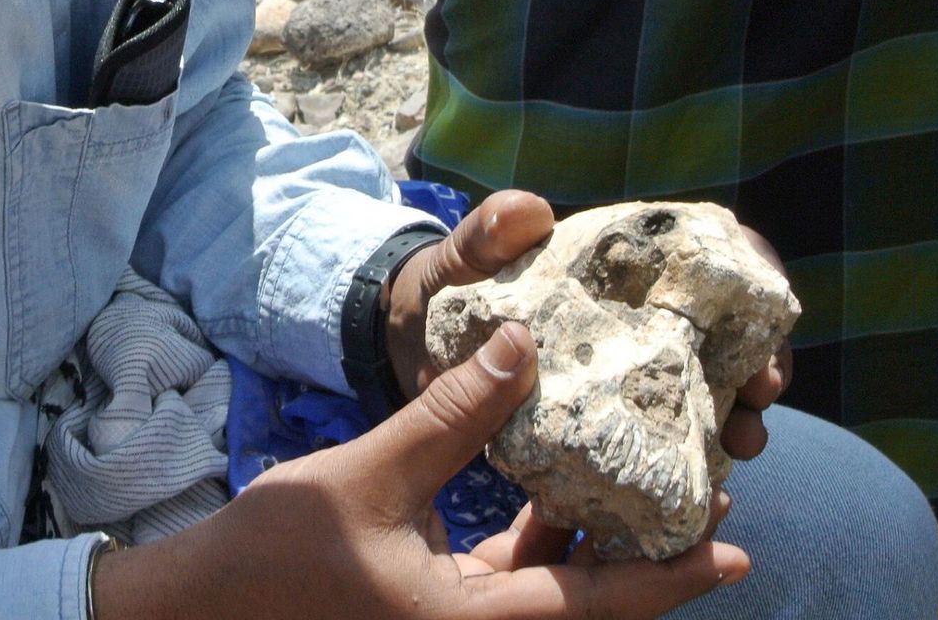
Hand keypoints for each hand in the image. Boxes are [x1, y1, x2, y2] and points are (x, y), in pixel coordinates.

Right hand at [92, 323, 748, 619]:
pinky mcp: (430, 610)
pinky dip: (540, 536)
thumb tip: (522, 343)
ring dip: (593, 537)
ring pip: (550, 588)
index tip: (735, 549)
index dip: (669, 577)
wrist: (201, 606)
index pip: (591, 602)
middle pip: (585, 601)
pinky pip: (509, 578)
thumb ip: (451, 416)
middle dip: (647, 552)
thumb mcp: (368, 472)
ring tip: (642, 479)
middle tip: (706, 496)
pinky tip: (554, 482)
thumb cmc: (276, 553)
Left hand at [384, 194, 791, 460]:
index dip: (754, 280)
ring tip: (735, 451)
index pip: (715, 258)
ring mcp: (631, 380)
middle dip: (760, 371)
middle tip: (755, 404)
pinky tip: (685, 497)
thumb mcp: (462, 259)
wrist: (409, 347)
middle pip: (732, 341)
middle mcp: (643, 323)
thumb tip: (528, 210)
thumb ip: (487, 236)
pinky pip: (660, 453)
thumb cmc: (446, 288)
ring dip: (733, 426)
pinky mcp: (608, 435)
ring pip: (709, 403)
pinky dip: (679, 471)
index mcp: (623, 267)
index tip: (761, 317)